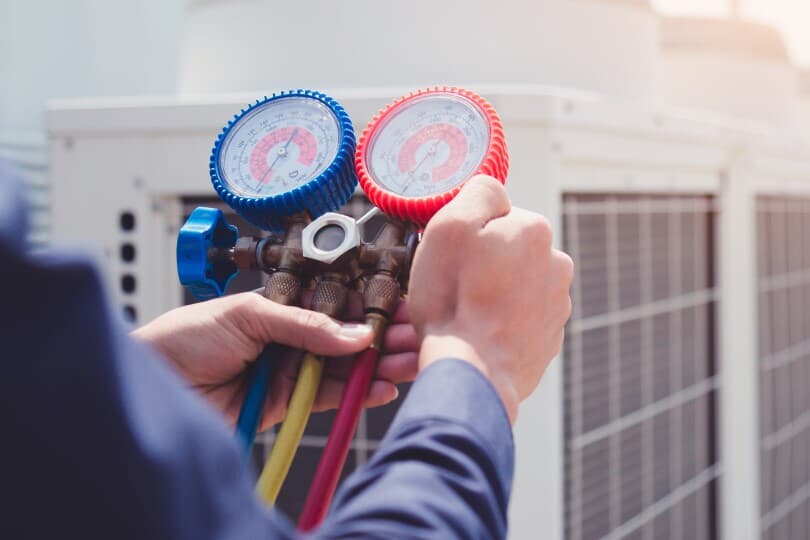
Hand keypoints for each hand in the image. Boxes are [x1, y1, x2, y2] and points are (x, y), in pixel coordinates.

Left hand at [132, 292, 417, 430]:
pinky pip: (329, 397)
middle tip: (413, 338)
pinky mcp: (287, 402)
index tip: (398, 310)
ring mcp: (291, 370)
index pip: (336, 306)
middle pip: (346, 338)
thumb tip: (353, 335)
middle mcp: (291, 337)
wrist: (154, 381)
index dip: (368, 309)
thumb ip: (303, 325)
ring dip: (378, 367)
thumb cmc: (186, 336)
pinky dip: (357, 394)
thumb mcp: (247, 315)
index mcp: (282, 306)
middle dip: (382, 338)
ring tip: (407, 363)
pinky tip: (381, 388)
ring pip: (344, 368)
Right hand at [408, 175, 573, 422]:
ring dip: (492, 292)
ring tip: (465, 314)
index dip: (466, 234)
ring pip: (513, 284)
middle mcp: (555, 263)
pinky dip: (501, 321)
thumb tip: (492, 191)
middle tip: (453, 286)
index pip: (494, 213)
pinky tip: (479, 333)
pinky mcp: (548, 338)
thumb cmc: (454, 303)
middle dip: (483, 263)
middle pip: (506, 249)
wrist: (473, 374)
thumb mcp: (449, 227)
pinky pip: (519, 317)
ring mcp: (556, 304)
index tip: (452, 256)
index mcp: (534, 230)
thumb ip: (477, 193)